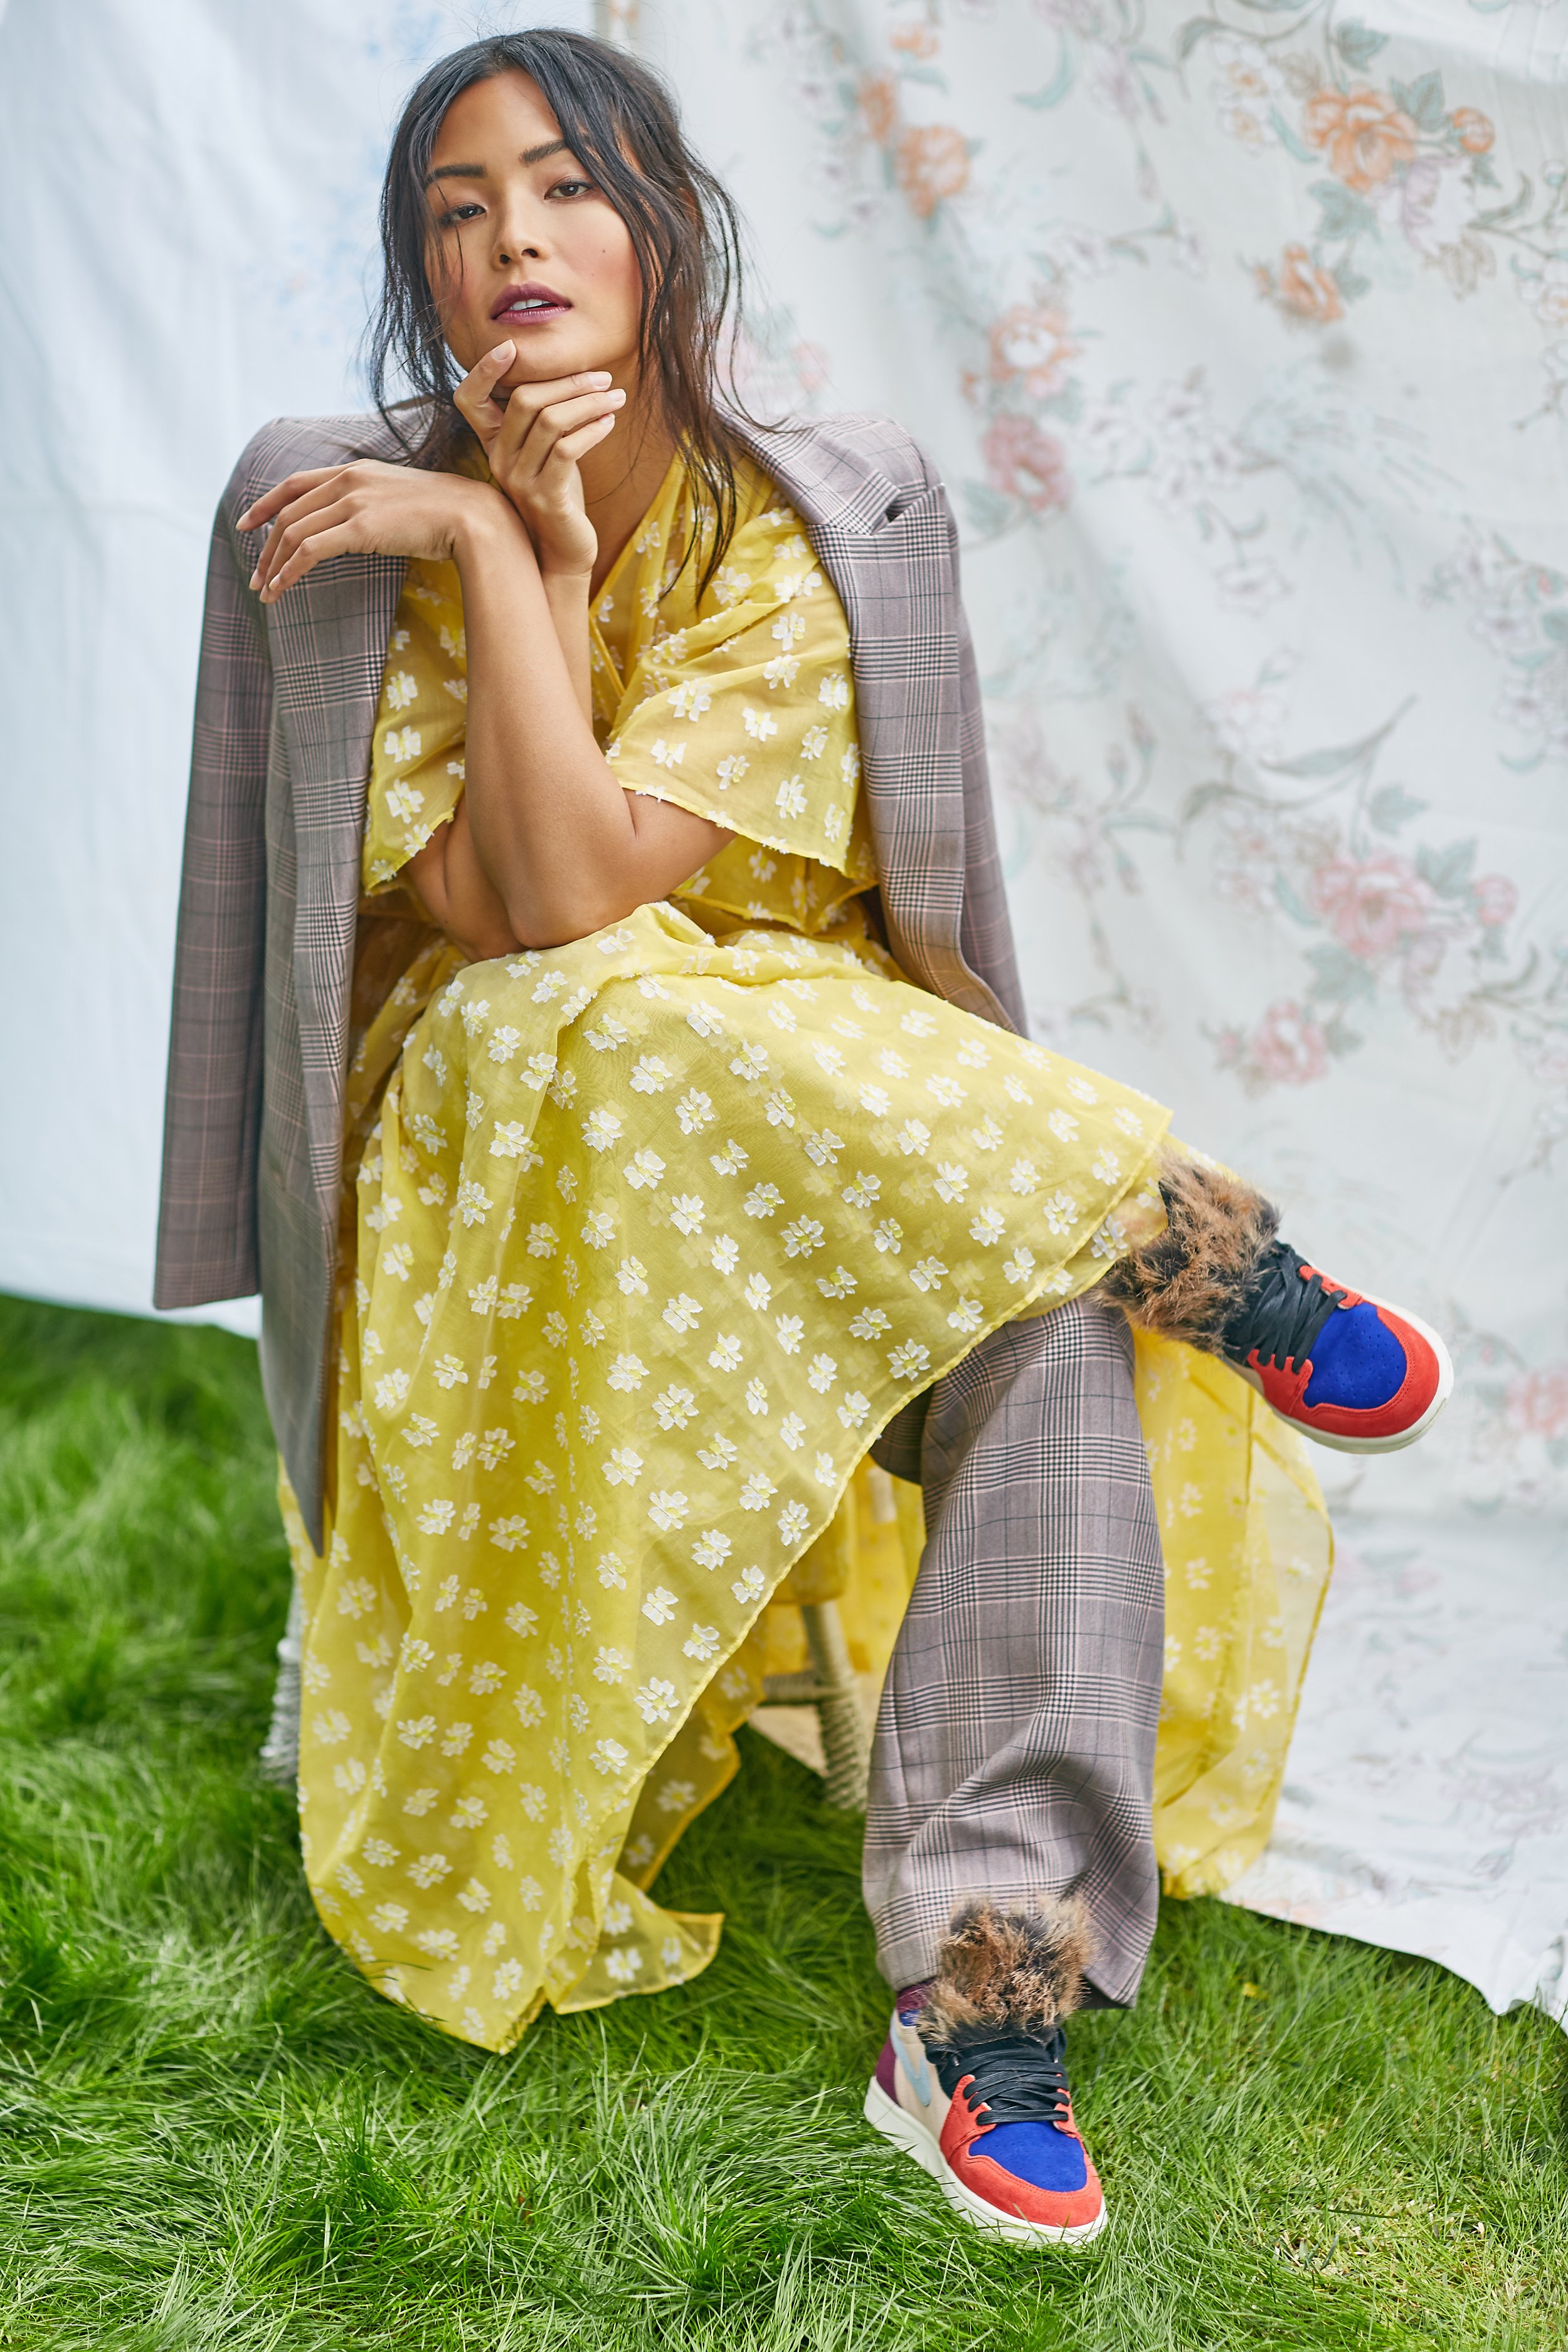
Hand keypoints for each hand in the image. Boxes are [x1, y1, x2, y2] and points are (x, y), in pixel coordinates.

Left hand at [237, 460, 510, 603]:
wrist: (473, 517)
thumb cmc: (447, 516)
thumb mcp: (400, 501)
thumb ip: (373, 506)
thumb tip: (360, 528)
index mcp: (356, 471)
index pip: (295, 483)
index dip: (265, 503)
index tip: (247, 524)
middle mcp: (348, 479)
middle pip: (289, 512)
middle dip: (265, 547)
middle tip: (255, 575)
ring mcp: (353, 501)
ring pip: (294, 532)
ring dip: (273, 565)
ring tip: (264, 591)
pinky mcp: (360, 527)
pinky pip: (309, 550)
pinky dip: (288, 572)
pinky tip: (281, 590)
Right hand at [454, 343, 623, 580]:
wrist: (561, 550)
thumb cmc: (558, 495)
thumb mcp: (544, 452)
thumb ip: (543, 419)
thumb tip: (573, 375)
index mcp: (492, 444)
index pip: (468, 398)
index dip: (483, 369)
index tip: (513, 346)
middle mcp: (498, 459)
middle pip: (524, 400)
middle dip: (568, 382)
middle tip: (604, 378)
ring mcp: (519, 480)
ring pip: (551, 421)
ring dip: (589, 403)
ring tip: (617, 398)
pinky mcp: (545, 497)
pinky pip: (567, 450)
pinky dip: (593, 430)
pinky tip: (610, 424)